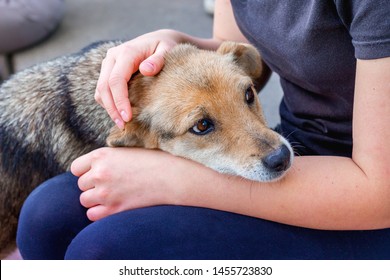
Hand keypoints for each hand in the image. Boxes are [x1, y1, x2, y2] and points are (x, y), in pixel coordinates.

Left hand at [70, 147, 187, 220]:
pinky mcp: (114, 209)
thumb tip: (95, 166)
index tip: (96, 173)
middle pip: (81, 185)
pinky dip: (100, 212)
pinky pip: (92, 215)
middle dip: (93, 186)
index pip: (76, 168)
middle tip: (111, 184)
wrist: (171, 176)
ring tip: (113, 195)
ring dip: (95, 199)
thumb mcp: (127, 151)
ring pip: (85, 200)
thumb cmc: (153, 160)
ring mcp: (105, 193)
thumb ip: (108, 158)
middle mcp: (99, 174)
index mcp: (101, 155)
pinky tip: (113, 206)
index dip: (85, 171)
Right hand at [95, 29, 183, 128]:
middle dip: (112, 108)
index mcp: (126, 52)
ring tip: (122, 123)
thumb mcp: (167, 50)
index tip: (128, 117)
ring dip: (108, 108)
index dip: (120, 101)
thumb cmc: (165, 47)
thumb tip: (145, 70)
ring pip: (100, 90)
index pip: (116, 80)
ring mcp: (108, 63)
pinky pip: (103, 89)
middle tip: (123, 125)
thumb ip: (158, 60)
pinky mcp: (108, 70)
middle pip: (104, 87)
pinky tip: (120, 113)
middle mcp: (113, 57)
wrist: (159, 40)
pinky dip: (109, 103)